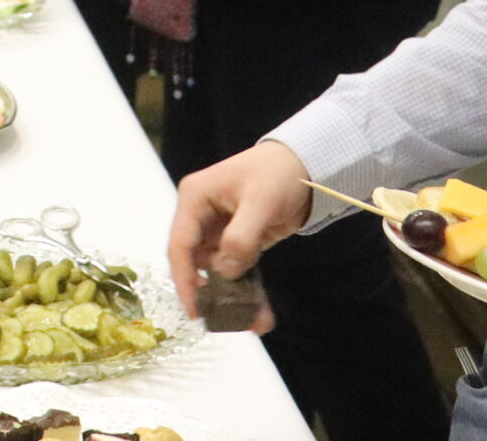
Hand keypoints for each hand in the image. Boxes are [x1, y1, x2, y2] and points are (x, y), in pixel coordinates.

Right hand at [166, 139, 311, 325]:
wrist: (306, 165)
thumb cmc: (277, 174)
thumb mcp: (260, 202)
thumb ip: (240, 237)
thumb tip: (226, 272)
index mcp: (195, 199)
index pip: (180, 244)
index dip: (183, 278)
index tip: (193, 310)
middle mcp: (201, 216)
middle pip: (195, 262)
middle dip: (210, 293)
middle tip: (226, 321)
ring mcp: (218, 230)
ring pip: (216, 271)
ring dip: (232, 296)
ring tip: (254, 320)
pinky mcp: (237, 241)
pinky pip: (236, 270)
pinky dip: (246, 290)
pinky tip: (260, 311)